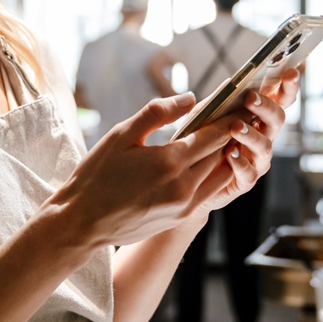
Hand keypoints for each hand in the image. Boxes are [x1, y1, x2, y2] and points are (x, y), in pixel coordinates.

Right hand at [46, 93, 252, 248]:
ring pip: (221, 175)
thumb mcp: (121, 135)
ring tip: (225, 137)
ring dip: (225, 156)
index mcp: (168, 161)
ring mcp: (184, 205)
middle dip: (231, 133)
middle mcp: (183, 186)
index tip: (239, 103)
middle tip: (238, 115)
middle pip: (221, 154)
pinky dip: (214, 174)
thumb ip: (157, 114)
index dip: (229, 117)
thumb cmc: (96, 174)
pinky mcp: (181, 217)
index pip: (214, 135)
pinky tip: (206, 161)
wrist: (83, 222)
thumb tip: (190, 98)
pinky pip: (209, 191)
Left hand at [186, 69, 300, 216]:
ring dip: (251, 134)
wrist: (188, 177)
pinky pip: (248, 172)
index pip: (279, 99)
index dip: (288, 87)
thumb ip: (220, 101)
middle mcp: (263, 137)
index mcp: (258, 118)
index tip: (290, 72)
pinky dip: (240, 162)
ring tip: (235, 127)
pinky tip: (230, 154)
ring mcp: (257, 160)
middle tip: (250, 98)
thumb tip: (232, 81)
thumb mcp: (206, 115)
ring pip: (265, 146)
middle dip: (267, 107)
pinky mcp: (245, 181)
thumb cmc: (200, 140)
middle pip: (278, 120)